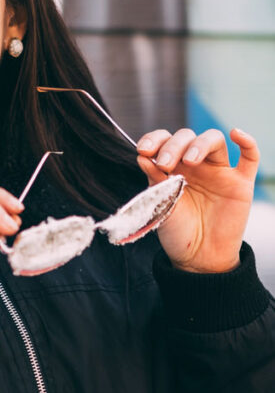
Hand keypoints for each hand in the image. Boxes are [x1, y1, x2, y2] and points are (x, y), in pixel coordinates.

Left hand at [136, 127, 259, 272]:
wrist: (198, 259)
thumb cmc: (177, 233)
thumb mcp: (160, 206)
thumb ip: (154, 181)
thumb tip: (141, 156)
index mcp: (173, 168)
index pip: (164, 141)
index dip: (154, 140)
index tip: (143, 150)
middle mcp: (195, 165)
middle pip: (187, 138)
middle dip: (174, 146)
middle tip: (165, 164)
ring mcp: (219, 172)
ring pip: (214, 141)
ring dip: (200, 144)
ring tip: (189, 162)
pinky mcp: (240, 184)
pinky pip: (250, 157)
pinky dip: (247, 142)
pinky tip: (237, 134)